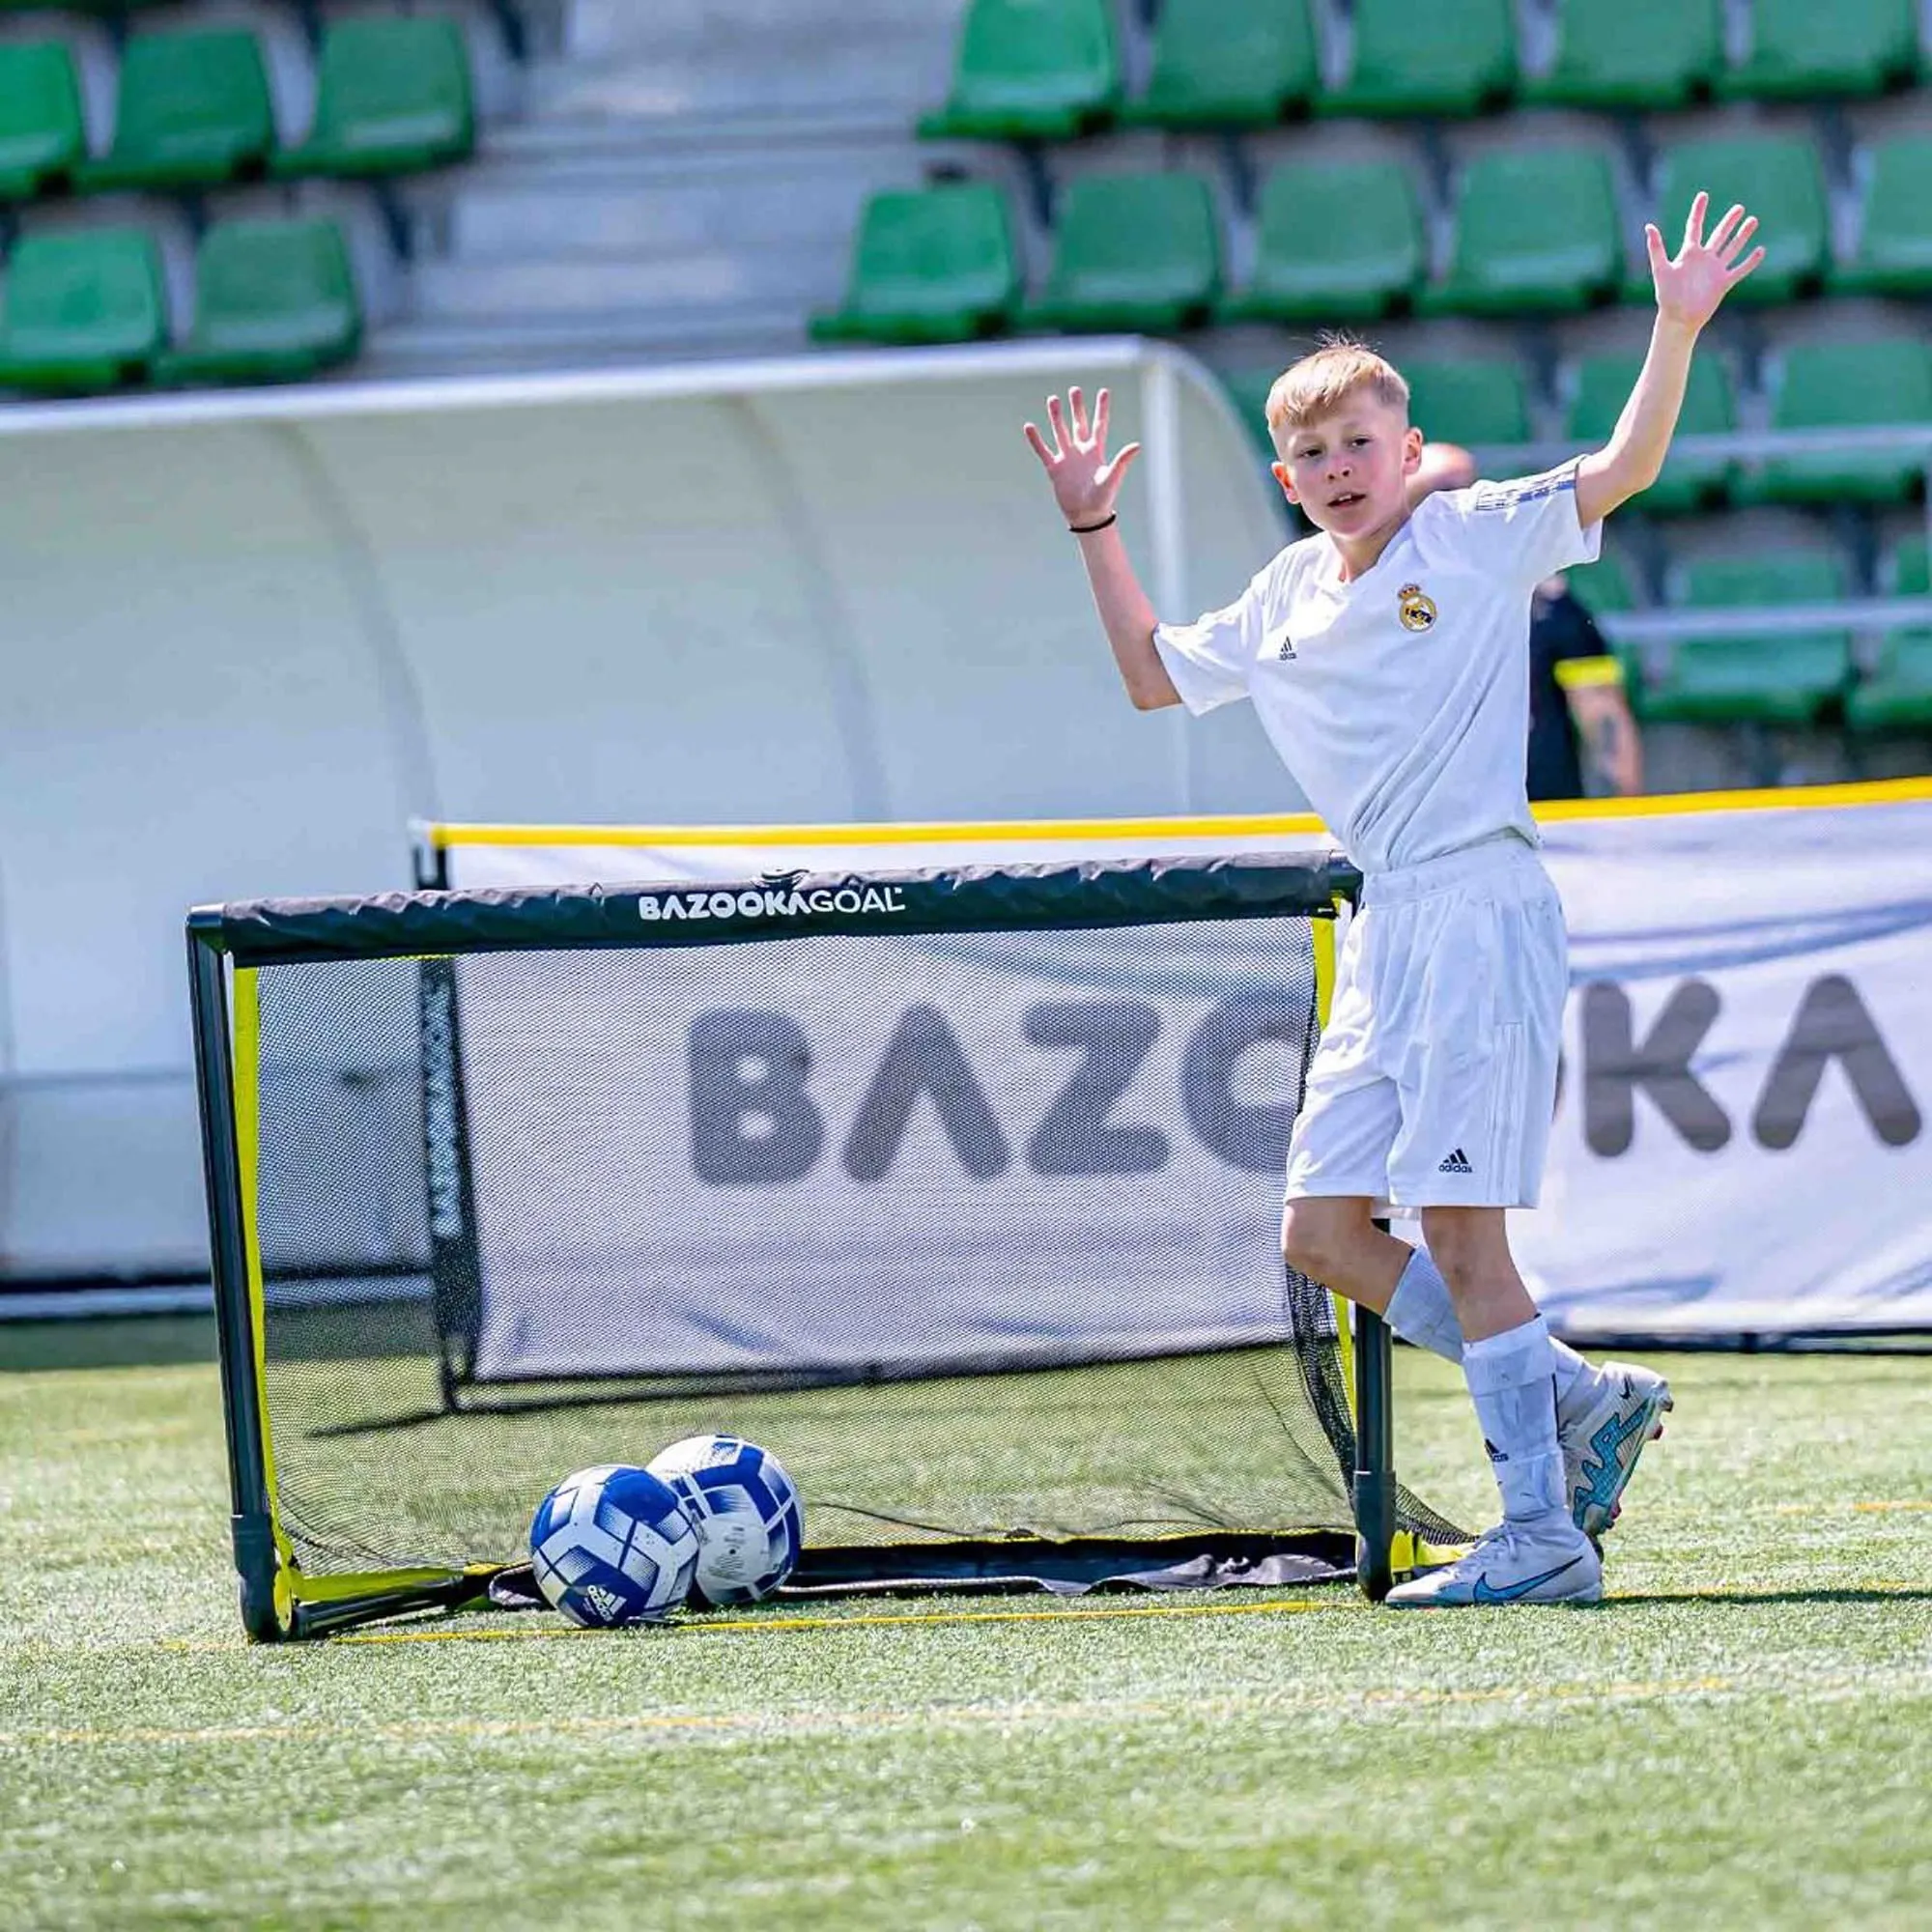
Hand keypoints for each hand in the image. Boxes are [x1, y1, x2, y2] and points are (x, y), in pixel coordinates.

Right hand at [1023, 386, 1141, 528]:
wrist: (1086, 516)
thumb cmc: (1102, 499)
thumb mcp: (1113, 478)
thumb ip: (1122, 460)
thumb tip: (1137, 445)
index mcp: (1096, 451)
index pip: (1100, 424)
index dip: (1102, 408)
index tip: (1104, 391)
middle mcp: (1081, 452)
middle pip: (1079, 423)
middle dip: (1077, 407)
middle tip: (1074, 390)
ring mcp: (1067, 459)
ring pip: (1060, 432)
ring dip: (1056, 417)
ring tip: (1052, 399)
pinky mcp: (1055, 469)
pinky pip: (1043, 451)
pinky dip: (1036, 440)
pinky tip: (1029, 426)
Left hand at [1645, 190, 1765, 332]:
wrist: (1678, 319)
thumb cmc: (1667, 296)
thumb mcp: (1661, 269)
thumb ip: (1656, 248)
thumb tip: (1649, 226)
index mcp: (1689, 254)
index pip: (1694, 227)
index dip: (1698, 211)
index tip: (1703, 195)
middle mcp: (1704, 259)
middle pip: (1719, 235)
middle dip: (1729, 222)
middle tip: (1739, 208)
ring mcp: (1715, 270)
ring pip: (1732, 248)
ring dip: (1742, 235)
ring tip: (1753, 221)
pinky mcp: (1724, 282)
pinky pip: (1740, 269)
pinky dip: (1750, 261)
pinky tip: (1761, 250)